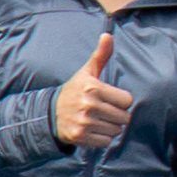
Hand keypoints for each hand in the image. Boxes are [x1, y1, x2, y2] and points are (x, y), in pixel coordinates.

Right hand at [51, 23, 133, 149]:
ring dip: (111, 127)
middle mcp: (88, 105)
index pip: (127, 100)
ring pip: (116, 130)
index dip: (122, 101)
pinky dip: (103, 138)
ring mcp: (83, 122)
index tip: (111, 99)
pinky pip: (106, 142)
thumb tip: (108, 35)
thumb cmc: (75, 90)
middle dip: (118, 115)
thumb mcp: (86, 72)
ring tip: (98, 120)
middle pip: (124, 117)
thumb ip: (100, 55)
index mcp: (92, 87)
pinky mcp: (80, 137)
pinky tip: (93, 130)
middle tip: (105, 111)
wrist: (49, 114)